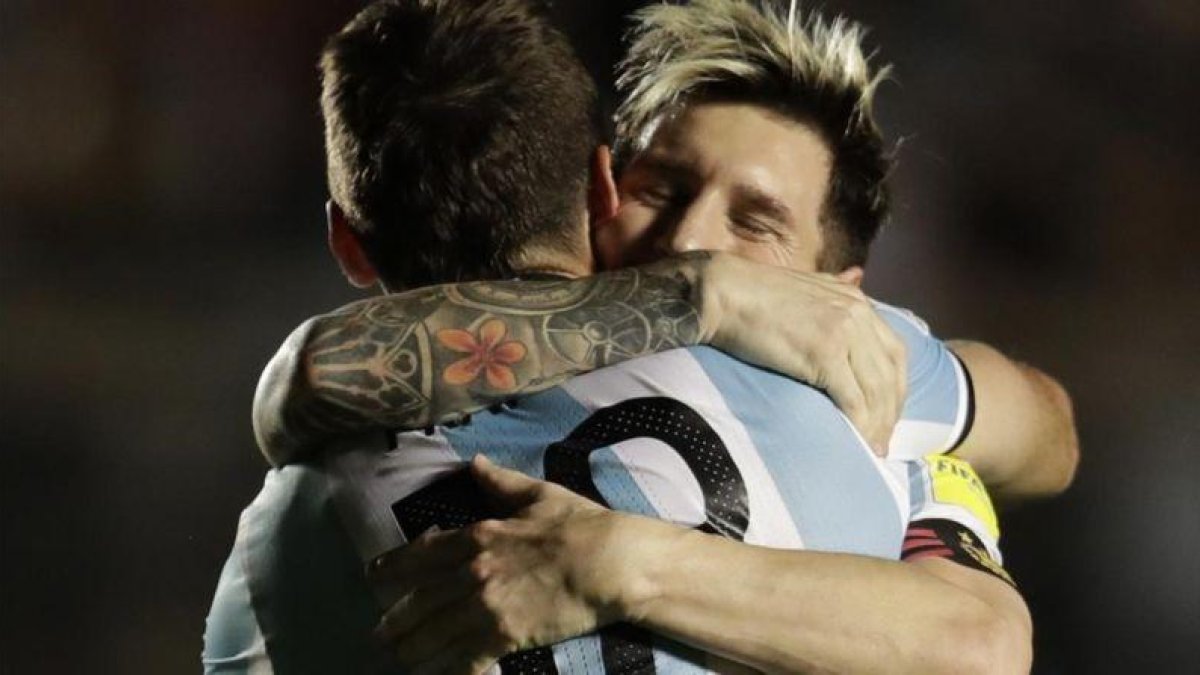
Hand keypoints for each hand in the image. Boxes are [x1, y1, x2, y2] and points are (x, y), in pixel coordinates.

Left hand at [369, 456, 627, 673]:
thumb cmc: (580, 524)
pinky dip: (451, 668)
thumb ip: (501, 483)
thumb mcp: (538, 494)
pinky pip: (467, 659)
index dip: (393, 567)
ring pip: (435, 633)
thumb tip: (476, 463)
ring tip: (401, 658)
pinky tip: (438, 674)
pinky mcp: (506, 636)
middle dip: (396, 620)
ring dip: (413, 648)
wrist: (612, 562)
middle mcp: (473, 571)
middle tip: (380, 634)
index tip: (373, 576)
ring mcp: (486, 606)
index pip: (422, 554)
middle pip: (421, 600)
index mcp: (479, 535)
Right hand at [704, 253, 906, 453]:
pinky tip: (857, 442)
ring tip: (873, 450)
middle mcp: (858, 315)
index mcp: (856, 301)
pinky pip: (852, 399)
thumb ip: (835, 286)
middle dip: (890, 413)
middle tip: (883, 441)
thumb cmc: (752, 293)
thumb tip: (856, 276)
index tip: (887, 414)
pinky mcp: (824, 355)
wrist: (723, 293)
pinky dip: (860, 425)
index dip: (896, 388)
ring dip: (878, 425)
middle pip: (890, 374)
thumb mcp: (807, 284)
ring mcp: (843, 334)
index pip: (894, 351)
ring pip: (876, 390)